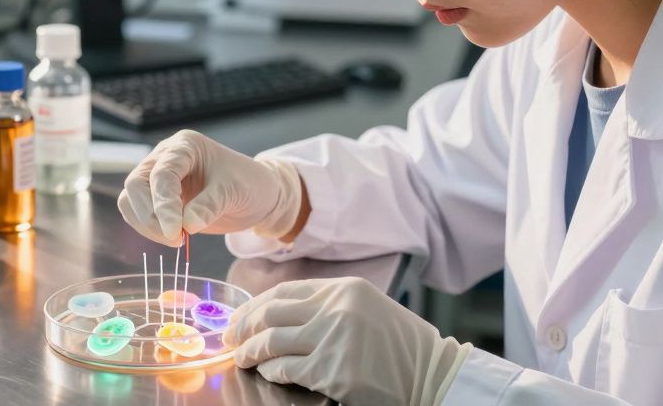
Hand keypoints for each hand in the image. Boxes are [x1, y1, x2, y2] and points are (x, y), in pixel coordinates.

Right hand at [117, 130, 302, 245]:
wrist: (257, 195)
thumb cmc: (248, 184)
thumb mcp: (234, 192)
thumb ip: (209, 206)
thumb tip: (185, 226)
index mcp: (185, 146)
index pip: (162, 173)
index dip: (164, 204)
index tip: (175, 232)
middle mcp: (166, 156)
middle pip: (137, 184)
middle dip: (150, 215)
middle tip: (175, 239)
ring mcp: (158, 176)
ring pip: (131, 199)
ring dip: (146, 224)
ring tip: (177, 241)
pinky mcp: (157, 197)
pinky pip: (137, 212)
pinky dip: (147, 228)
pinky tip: (172, 237)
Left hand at [224, 277, 469, 405]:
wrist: (432, 374)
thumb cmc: (400, 346)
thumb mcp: (366, 309)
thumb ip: (329, 307)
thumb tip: (279, 316)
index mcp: (344, 289)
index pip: (286, 291)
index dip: (256, 304)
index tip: (240, 317)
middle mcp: (337, 308)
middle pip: (272, 313)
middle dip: (244, 326)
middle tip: (230, 338)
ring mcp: (334, 339)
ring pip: (273, 341)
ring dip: (250, 350)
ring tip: (241, 357)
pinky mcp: (333, 371)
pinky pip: (287, 369)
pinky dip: (271, 370)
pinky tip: (266, 372)